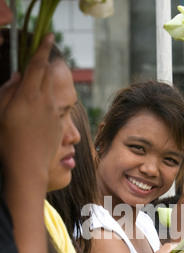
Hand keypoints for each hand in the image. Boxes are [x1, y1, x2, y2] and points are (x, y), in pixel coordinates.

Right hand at [0, 34, 61, 180]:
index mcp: (28, 95)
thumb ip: (7, 90)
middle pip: (49, 74)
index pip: (38, 65)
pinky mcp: (59, 124)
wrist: (28, 168)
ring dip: (46, 86)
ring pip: (52, 91)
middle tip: (41, 61)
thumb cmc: (7, 141)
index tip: (50, 37)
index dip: (44, 48)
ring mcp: (54, 113)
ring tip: (33, 98)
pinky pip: (55, 107)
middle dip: (47, 64)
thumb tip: (18, 77)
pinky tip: (37, 117)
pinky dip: (47, 104)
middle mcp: (45, 101)